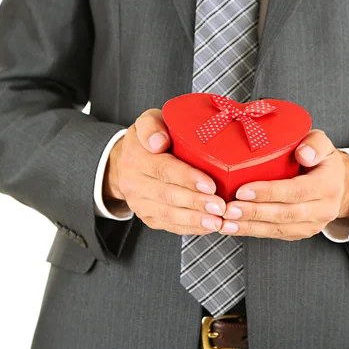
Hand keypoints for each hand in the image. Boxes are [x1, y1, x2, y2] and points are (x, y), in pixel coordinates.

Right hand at [103, 109, 225, 234]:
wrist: (127, 162)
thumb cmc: (149, 139)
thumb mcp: (148, 121)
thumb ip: (152, 126)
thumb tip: (159, 141)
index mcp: (135, 156)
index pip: (163, 169)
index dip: (187, 178)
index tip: (210, 185)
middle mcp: (134, 182)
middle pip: (168, 195)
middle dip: (196, 202)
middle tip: (220, 206)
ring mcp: (140, 203)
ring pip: (169, 214)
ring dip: (196, 219)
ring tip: (218, 221)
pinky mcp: (148, 217)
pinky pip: (170, 226)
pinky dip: (191, 228)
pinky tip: (209, 226)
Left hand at [218, 130, 348, 240]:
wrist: (336, 184)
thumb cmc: (320, 159)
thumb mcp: (321, 143)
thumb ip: (315, 144)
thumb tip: (302, 153)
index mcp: (328, 185)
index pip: (296, 191)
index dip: (268, 192)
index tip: (243, 190)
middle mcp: (323, 209)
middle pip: (284, 214)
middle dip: (253, 212)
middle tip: (228, 209)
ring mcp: (312, 225)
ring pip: (277, 229)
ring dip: (248, 226)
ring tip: (225, 222)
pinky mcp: (299, 233)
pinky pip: (274, 234)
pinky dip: (251, 231)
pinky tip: (232, 227)